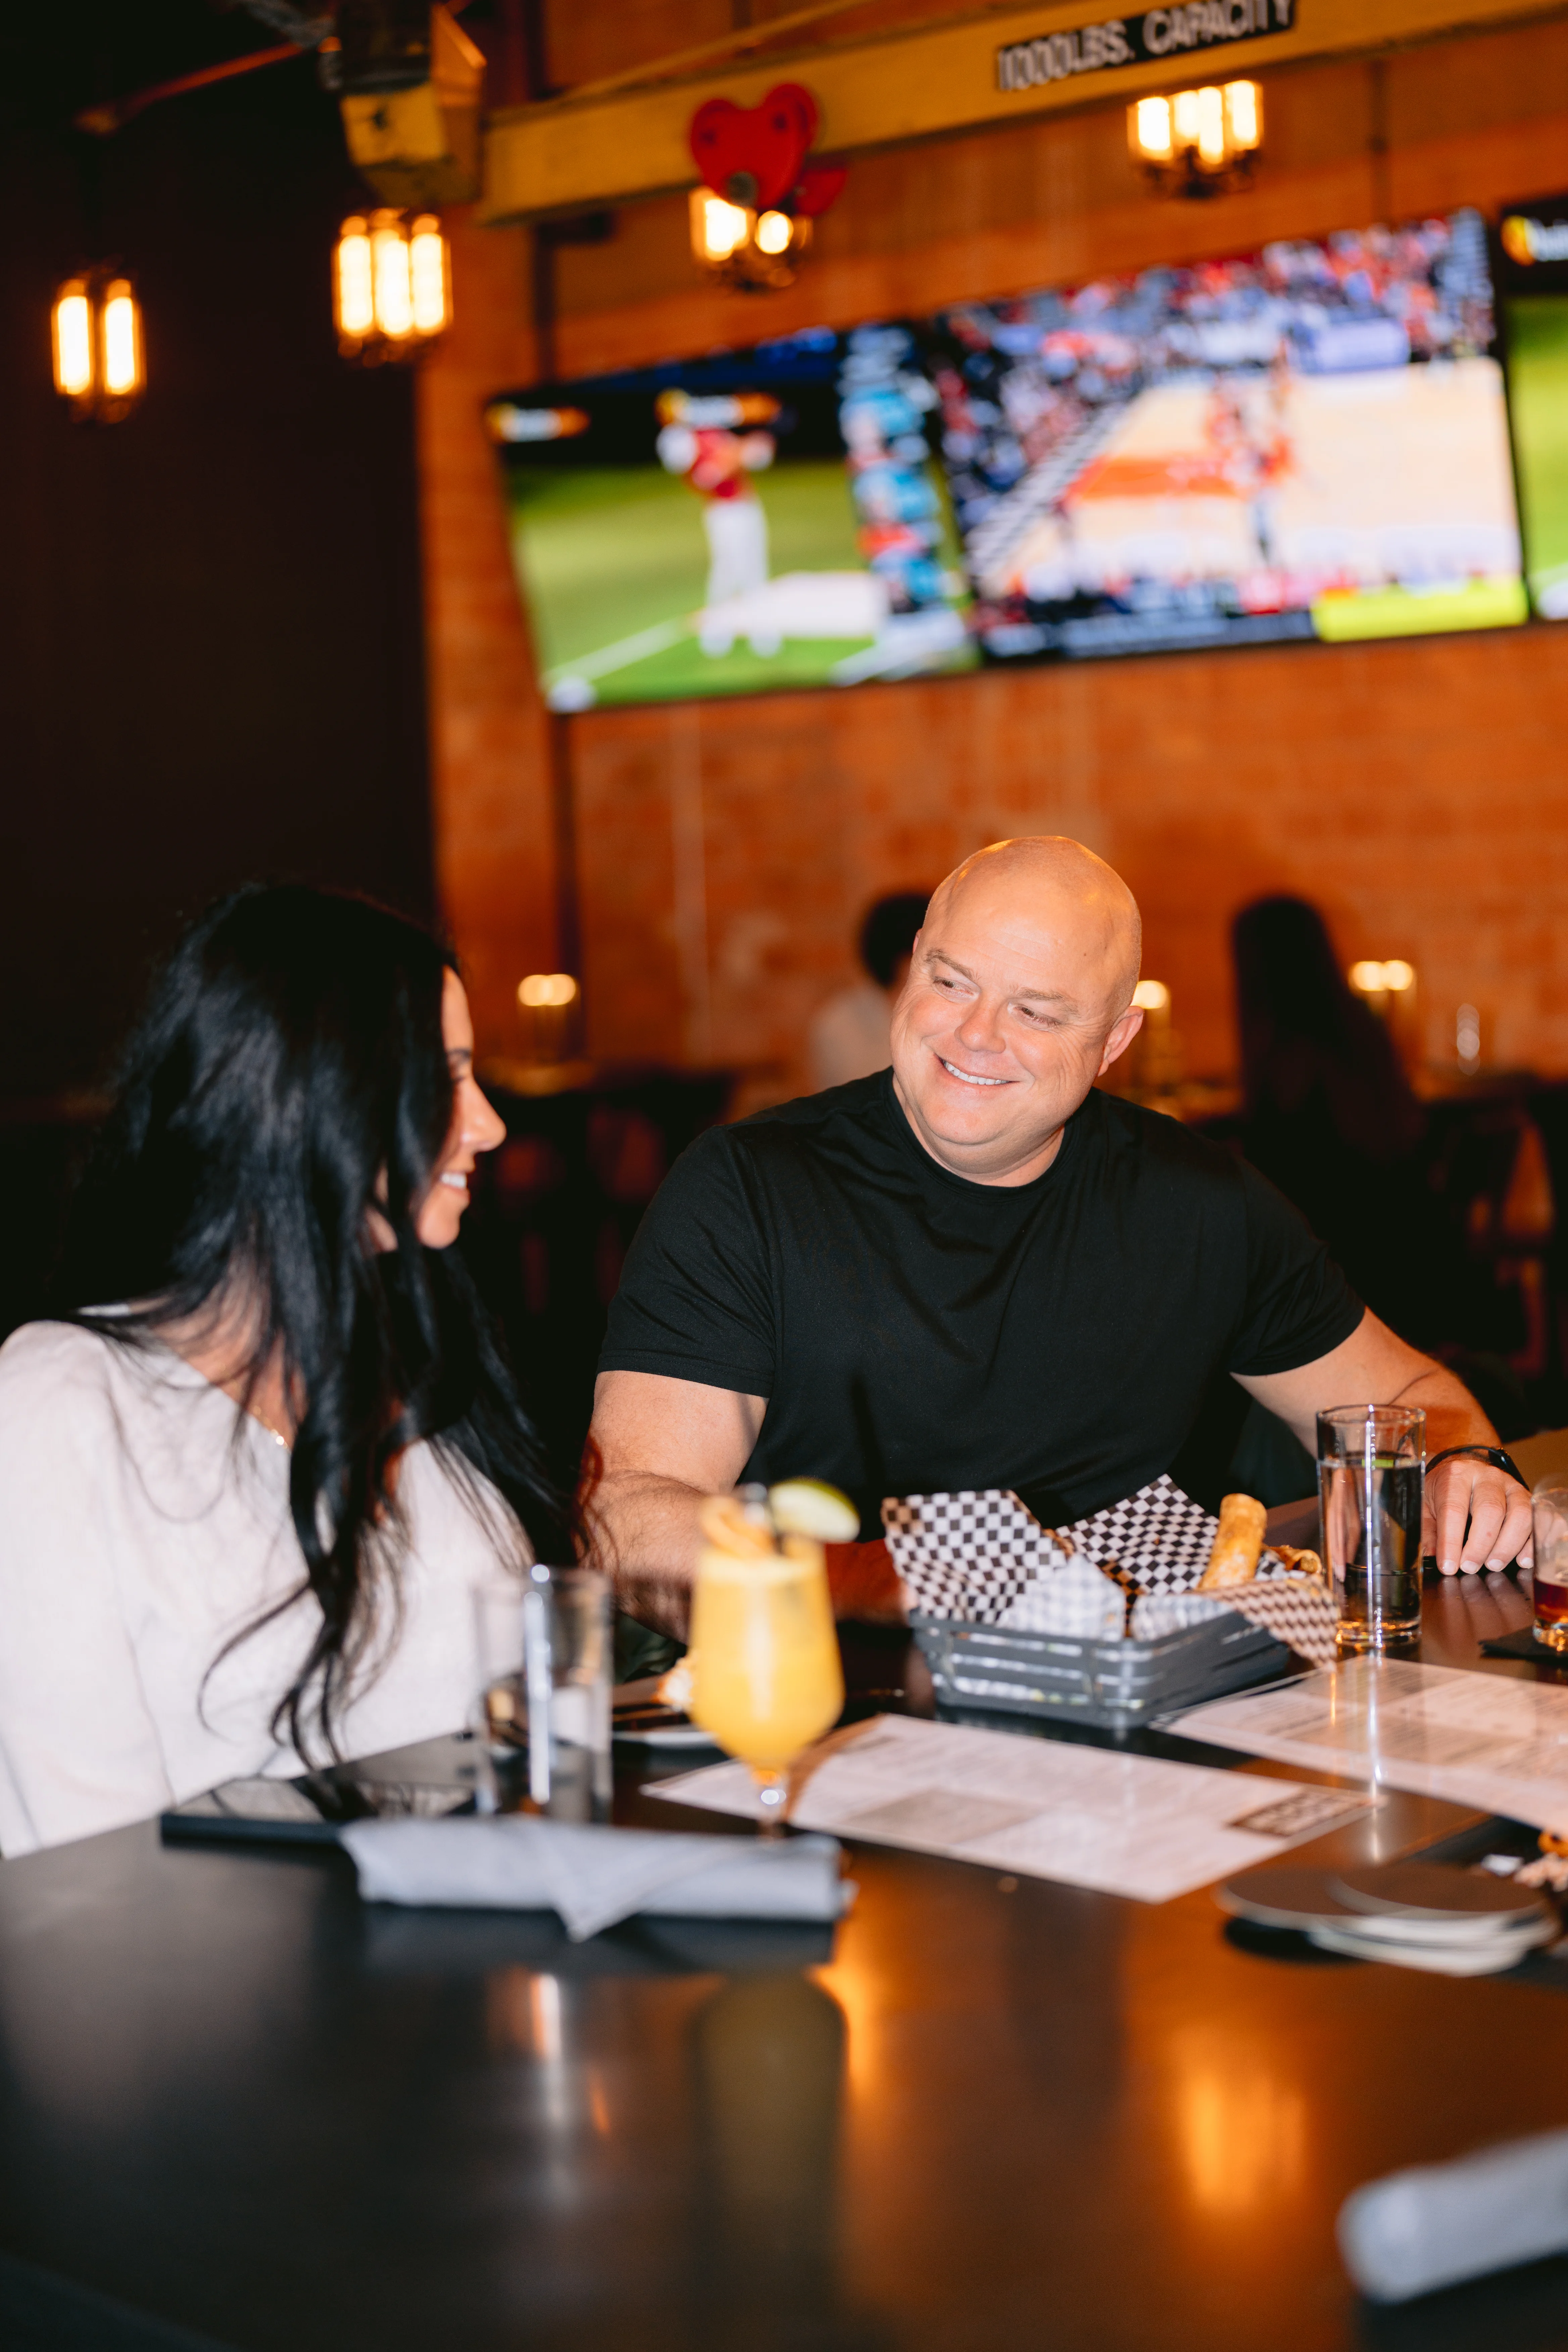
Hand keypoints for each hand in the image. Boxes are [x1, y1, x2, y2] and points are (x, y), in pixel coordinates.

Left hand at [1425, 1457, 1532, 1574]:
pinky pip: (1540, 1518)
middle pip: (1491, 1510)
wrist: (1465, 1468)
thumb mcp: (1426, 1504)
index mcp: (1456, 1476)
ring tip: (1493, 1564)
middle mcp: (1487, 1478)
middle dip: (1481, 1545)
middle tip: (1470, 1567)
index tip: (1448, 1566)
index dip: (1451, 1541)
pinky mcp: (1529, 1499)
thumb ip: (1427, 1529)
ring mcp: (1512, 1487)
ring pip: (1520, 1514)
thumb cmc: (1444, 1489)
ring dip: (1508, 1545)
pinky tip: (1523, 1560)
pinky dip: (1534, 1542)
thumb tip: (1430, 1555)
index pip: (1454, 1509)